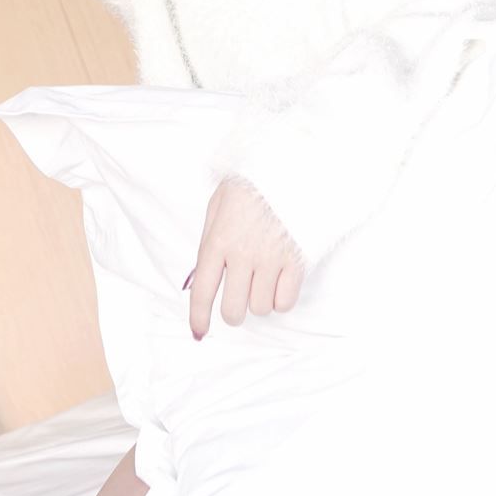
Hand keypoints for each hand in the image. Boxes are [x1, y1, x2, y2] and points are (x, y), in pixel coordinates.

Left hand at [186, 176, 305, 338]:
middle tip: (238, 299)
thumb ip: (210, 238)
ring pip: (261, 308)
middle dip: (234, 312)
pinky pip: (286, 301)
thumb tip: (202, 276)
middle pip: (234, 310)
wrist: (294, 164)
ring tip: (263, 280)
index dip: (198, 317)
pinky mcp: (297, 260)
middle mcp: (243, 255)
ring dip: (260, 300)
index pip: (203, 292)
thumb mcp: (219, 203)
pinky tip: (280, 282)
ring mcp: (272, 259)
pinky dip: (281, 299)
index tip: (199, 330)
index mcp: (218, 239)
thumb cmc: (253, 182)